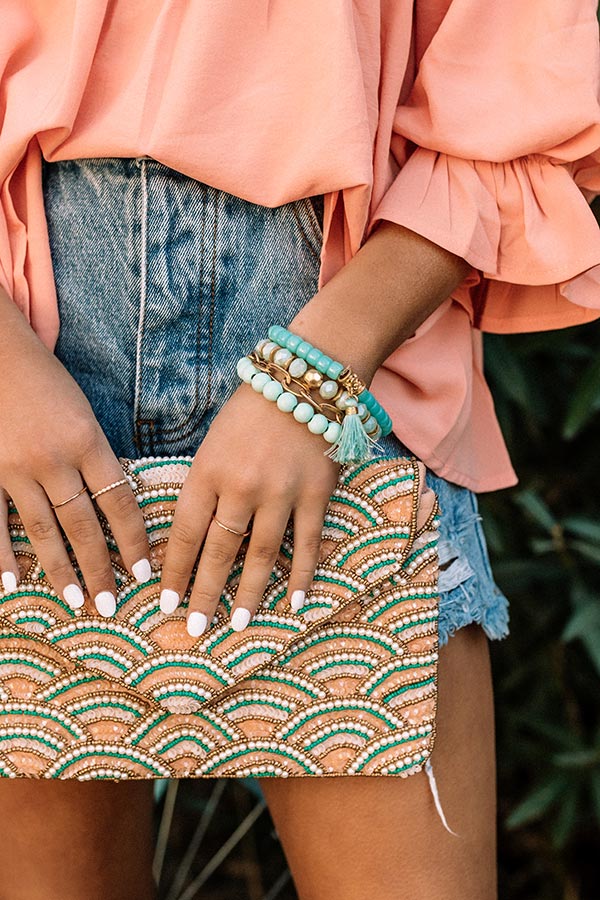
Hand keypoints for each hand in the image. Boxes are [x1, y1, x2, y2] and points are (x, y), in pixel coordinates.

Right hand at [0, 291, 151, 614]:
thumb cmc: (43, 379)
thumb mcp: (82, 412)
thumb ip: (96, 456)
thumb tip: (112, 502)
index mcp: (88, 441)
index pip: (119, 502)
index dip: (132, 541)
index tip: (143, 573)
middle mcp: (54, 459)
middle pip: (83, 525)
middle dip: (99, 568)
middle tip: (109, 606)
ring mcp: (15, 467)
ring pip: (42, 530)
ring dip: (60, 569)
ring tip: (75, 601)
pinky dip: (1, 555)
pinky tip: (11, 582)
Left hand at [158, 383, 339, 634]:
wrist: (304, 381)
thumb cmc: (250, 412)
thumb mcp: (212, 444)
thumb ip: (204, 489)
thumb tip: (195, 540)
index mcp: (208, 471)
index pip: (184, 533)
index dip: (175, 572)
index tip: (166, 603)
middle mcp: (242, 487)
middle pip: (219, 552)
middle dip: (205, 594)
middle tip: (196, 628)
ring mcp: (282, 493)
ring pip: (262, 555)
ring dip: (250, 594)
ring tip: (240, 623)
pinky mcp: (316, 494)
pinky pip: (307, 544)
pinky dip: (302, 576)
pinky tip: (296, 602)